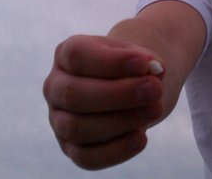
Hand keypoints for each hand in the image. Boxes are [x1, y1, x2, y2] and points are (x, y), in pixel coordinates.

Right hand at [43, 35, 164, 169]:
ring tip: (155, 109)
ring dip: (120, 121)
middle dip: (118, 94)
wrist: (132, 86)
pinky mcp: (71, 148)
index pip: (77, 56)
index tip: (144, 64)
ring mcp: (59, 120)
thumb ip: (146, 62)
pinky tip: (142, 137)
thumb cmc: (132, 68)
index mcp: (66, 54)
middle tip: (155, 89)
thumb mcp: (138, 57)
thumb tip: (154, 70)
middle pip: (74, 94)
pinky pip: (86, 157)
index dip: (111, 62)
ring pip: (77, 128)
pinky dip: (116, 150)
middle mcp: (55, 87)